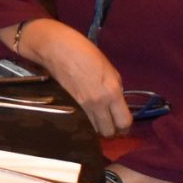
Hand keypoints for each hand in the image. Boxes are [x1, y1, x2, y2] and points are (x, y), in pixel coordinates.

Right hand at [21, 19, 131, 136]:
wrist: (57, 49)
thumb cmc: (85, 52)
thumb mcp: (109, 69)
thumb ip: (116, 88)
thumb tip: (117, 103)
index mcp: (112, 91)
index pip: (124, 122)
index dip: (126, 126)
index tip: (124, 124)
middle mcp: (98, 103)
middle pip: (109, 132)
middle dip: (113, 131)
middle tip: (112, 123)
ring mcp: (82, 106)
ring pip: (95, 131)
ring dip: (99, 127)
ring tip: (100, 119)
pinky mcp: (70, 107)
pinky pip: (83, 123)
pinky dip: (87, 123)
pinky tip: (88, 115)